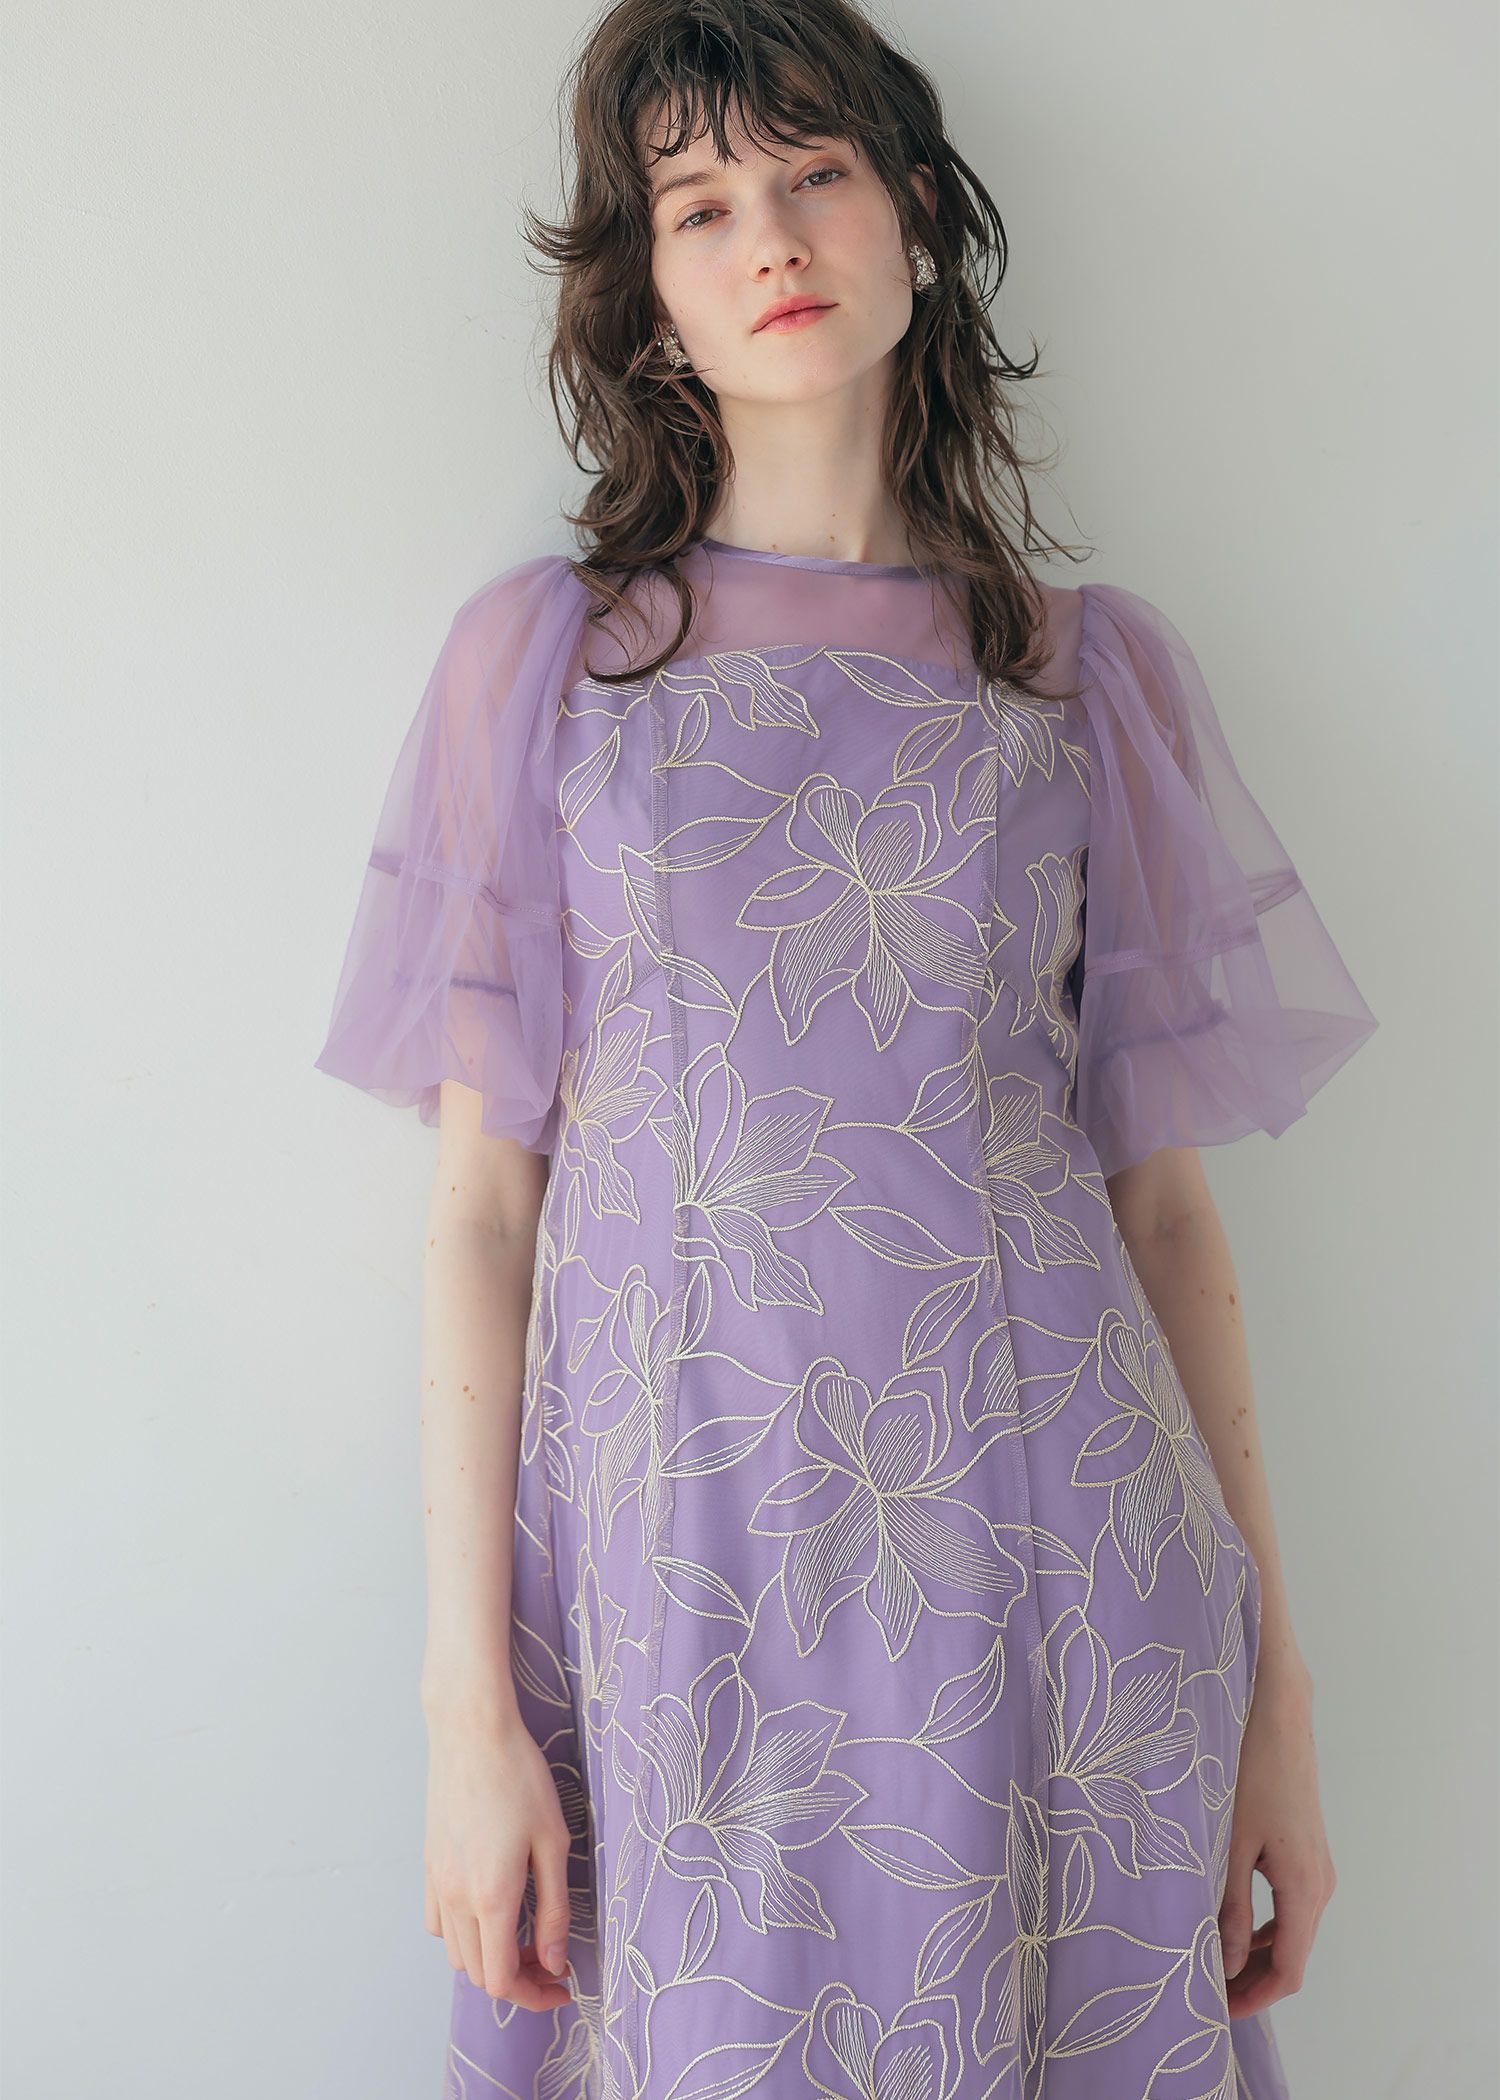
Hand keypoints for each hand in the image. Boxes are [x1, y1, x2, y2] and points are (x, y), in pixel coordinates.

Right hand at [422, 1701, 573, 2009]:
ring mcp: (437, 1881)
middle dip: (517, 1980)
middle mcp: (457, 1897)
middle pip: (478, 1974)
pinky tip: (488, 1911)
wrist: (471, 1729)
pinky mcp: (428, 1863)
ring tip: (523, 1937)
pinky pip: (438, 1922)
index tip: (562, 1985)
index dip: (534, 1995)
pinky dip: (461, 1935)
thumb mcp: (553, 1840)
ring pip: (455, 1953)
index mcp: (491, 1896)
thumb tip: (554, 1960)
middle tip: (551, 1962)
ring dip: (488, 1959)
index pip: (503, 1979)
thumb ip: (554, 1908)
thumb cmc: (519, 1776)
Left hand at [1219, 1663, 1335, 2017]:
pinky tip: (1228, 1921)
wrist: (1276, 1713)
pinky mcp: (1306, 1850)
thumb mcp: (1229, 1842)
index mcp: (1304, 1887)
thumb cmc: (1249, 1769)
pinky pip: (1290, 1904)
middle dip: (1252, 1980)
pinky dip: (1264, 1924)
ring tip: (1210, 1962)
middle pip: (1292, 1954)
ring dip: (1257, 1952)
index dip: (1255, 1998)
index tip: (1217, 2010)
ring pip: (1291, 1930)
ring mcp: (1317, 1866)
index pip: (1289, 1969)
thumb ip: (1227, 1906)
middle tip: (1206, 1993)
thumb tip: (1226, 1964)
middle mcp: (1320, 1883)